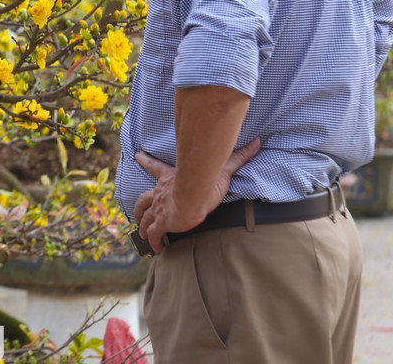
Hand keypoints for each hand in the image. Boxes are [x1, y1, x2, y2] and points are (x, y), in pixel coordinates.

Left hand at [131, 137, 260, 252]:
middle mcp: (160, 193)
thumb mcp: (223, 168)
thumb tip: (257, 143)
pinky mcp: (162, 223)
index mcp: (169, 177)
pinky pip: (154, 235)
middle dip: (139, 207)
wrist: (194, 195)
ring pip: (144, 217)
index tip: (137, 155)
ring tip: (142, 234)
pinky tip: (155, 249)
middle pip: (143, 199)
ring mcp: (159, 209)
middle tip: (135, 213)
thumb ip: (239, 156)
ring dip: (142, 225)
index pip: (154, 165)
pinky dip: (153, 241)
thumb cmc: (206, 180)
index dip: (145, 160)